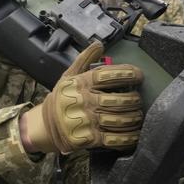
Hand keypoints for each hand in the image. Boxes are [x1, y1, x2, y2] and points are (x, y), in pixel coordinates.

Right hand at [20, 41, 143, 153]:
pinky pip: (115, 139)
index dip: (126, 74)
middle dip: (134, 99)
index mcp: (81, 84)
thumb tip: (99, 44)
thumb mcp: (68, 76)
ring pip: (120, 119)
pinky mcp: (90, 139)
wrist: (44, 126)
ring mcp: (88, 121)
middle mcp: (85, 102)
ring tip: (138, 114)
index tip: (139, 75)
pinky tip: (135, 133)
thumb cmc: (61, 98)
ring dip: (134, 117)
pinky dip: (128, 137)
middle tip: (138, 99)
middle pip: (119, 100)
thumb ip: (84, 59)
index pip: (107, 76)